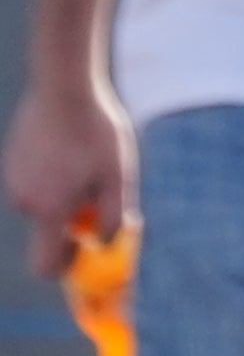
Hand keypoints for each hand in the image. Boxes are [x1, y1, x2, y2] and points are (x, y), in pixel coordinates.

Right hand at [3, 80, 134, 279]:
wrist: (64, 87)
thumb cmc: (96, 132)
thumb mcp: (118, 176)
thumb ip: (113, 216)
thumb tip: (104, 243)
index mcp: (49, 210)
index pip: (46, 264)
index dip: (66, 268)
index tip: (85, 252)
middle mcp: (24, 201)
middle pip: (48, 229)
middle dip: (73, 220)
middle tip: (98, 193)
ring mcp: (13, 179)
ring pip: (43, 202)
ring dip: (65, 193)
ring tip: (87, 160)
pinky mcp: (12, 160)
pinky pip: (36, 180)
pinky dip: (53, 175)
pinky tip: (70, 147)